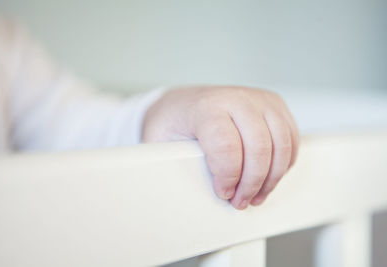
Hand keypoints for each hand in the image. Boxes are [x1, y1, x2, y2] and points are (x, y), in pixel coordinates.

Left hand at [142, 86, 298, 208]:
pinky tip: (268, 177)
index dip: (228, 177)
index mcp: (207, 106)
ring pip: (282, 145)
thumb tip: (182, 193)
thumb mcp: (160, 142)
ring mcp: (260, 100)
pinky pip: (292, 140)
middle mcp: (238, 98)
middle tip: (240, 201)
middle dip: (252, 183)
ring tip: (255, 195)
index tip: (223, 192)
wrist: (183, 103)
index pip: (227, 146)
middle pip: (260, 148)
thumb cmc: (174, 122)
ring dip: (271, 178)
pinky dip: (284, 164)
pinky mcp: (275, 106)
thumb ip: (170, 162)